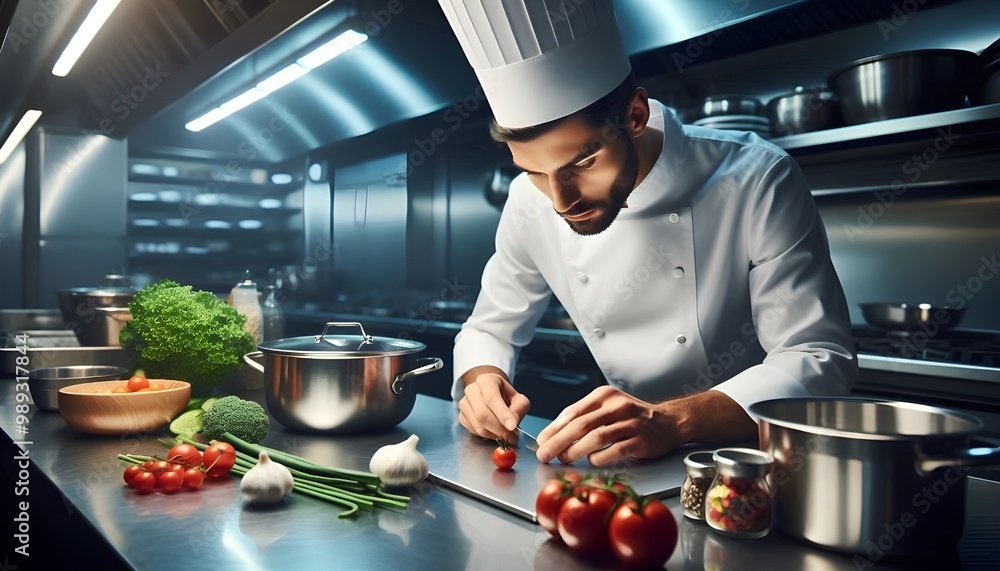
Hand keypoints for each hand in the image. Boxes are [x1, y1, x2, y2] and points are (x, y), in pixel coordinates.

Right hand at [457, 371, 529, 443]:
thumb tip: (512, 423)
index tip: (512, 427)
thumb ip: (519, 408)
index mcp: (486, 381)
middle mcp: (472, 390)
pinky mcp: (461, 416)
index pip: (491, 398)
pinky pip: (474, 431)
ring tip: (506, 435)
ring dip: (494, 435)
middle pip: (483, 414)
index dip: (502, 414)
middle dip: (500, 429)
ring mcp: (464, 403)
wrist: (491, 395)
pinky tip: (495, 432)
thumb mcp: (518, 398)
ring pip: (478, 426)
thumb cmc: (505, 396)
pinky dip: (487, 436)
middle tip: (512, 437)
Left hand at [535, 386, 757, 466]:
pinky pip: (615, 450)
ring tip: (563, 460)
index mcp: (604, 395)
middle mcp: (617, 406)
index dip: (554, 427)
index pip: (573, 411)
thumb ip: (585, 418)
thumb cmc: (631, 418)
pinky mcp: (640, 440)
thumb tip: (554, 435)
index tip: (541, 441)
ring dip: (575, 450)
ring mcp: (630, 423)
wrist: (669, 422)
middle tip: (544, 454)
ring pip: (596, 437)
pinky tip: (591, 461)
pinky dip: (599, 457)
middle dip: (558, 441)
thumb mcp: (608, 408)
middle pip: (581, 424)